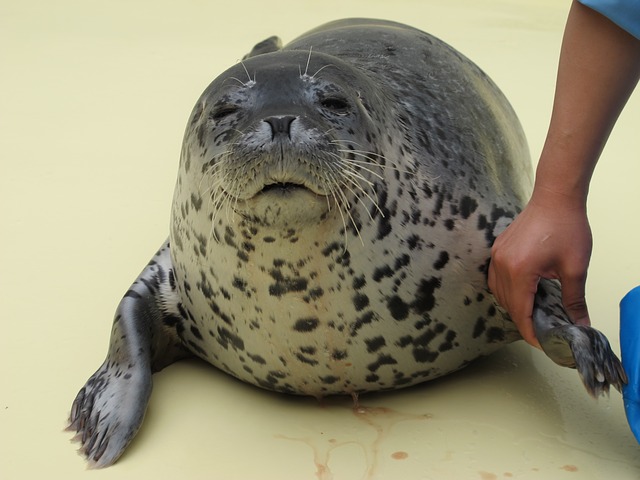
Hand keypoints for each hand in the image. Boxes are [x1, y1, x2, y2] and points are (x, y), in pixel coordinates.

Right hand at [488, 192, 592, 346]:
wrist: (555, 197)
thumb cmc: (566, 226)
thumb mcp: (575, 267)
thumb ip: (574, 299)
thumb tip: (580, 323)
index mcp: (519, 271)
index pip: (520, 311)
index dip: (530, 331)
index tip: (542, 343)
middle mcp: (502, 264)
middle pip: (507, 304)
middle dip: (523, 320)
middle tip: (543, 330)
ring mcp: (497, 256)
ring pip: (498, 292)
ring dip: (513, 305)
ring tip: (534, 313)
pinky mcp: (498, 249)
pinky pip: (496, 278)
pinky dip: (507, 290)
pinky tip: (523, 292)